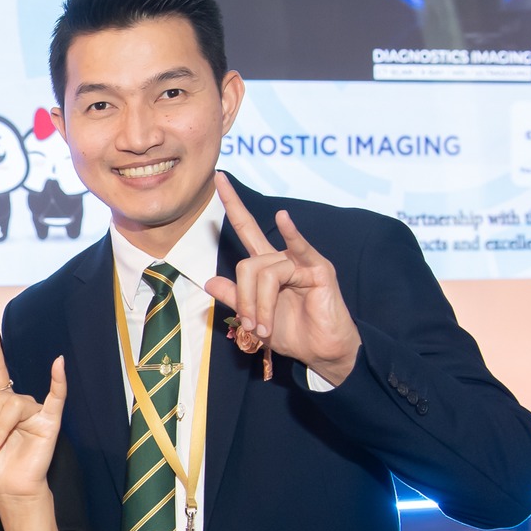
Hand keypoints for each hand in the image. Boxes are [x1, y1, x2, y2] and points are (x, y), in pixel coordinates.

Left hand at [0, 323, 67, 504]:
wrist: (8, 488)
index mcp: (0, 403)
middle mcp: (18, 402)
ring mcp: (35, 411)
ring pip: (13, 404)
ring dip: (1, 427)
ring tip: (0, 445)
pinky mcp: (50, 421)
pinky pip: (56, 396)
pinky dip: (58, 380)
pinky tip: (59, 363)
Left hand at [205, 173, 361, 386]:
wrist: (321, 352)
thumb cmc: (293, 332)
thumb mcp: (255, 317)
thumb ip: (235, 297)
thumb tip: (209, 280)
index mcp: (267, 266)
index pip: (246, 229)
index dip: (232, 205)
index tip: (219, 178)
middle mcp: (282, 258)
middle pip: (248, 263)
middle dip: (243, 297)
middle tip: (248, 325)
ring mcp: (301, 261)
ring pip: (263, 273)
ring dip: (260, 305)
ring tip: (265, 329)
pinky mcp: (318, 270)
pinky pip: (299, 250)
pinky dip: (291, 234)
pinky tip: (284, 219)